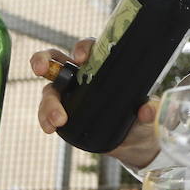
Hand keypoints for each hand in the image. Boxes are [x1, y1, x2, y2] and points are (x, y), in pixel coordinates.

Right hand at [30, 39, 160, 168]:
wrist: (135, 142)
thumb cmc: (142, 117)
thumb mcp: (149, 112)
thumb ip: (149, 109)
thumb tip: (147, 111)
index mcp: (103, 66)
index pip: (89, 47)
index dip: (83, 48)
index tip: (82, 58)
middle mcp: (82, 75)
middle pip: (56, 59)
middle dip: (43, 60)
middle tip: (40, 69)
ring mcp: (70, 94)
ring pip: (50, 89)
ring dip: (48, 103)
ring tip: (58, 120)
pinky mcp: (64, 112)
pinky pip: (47, 111)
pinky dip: (45, 117)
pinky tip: (51, 128)